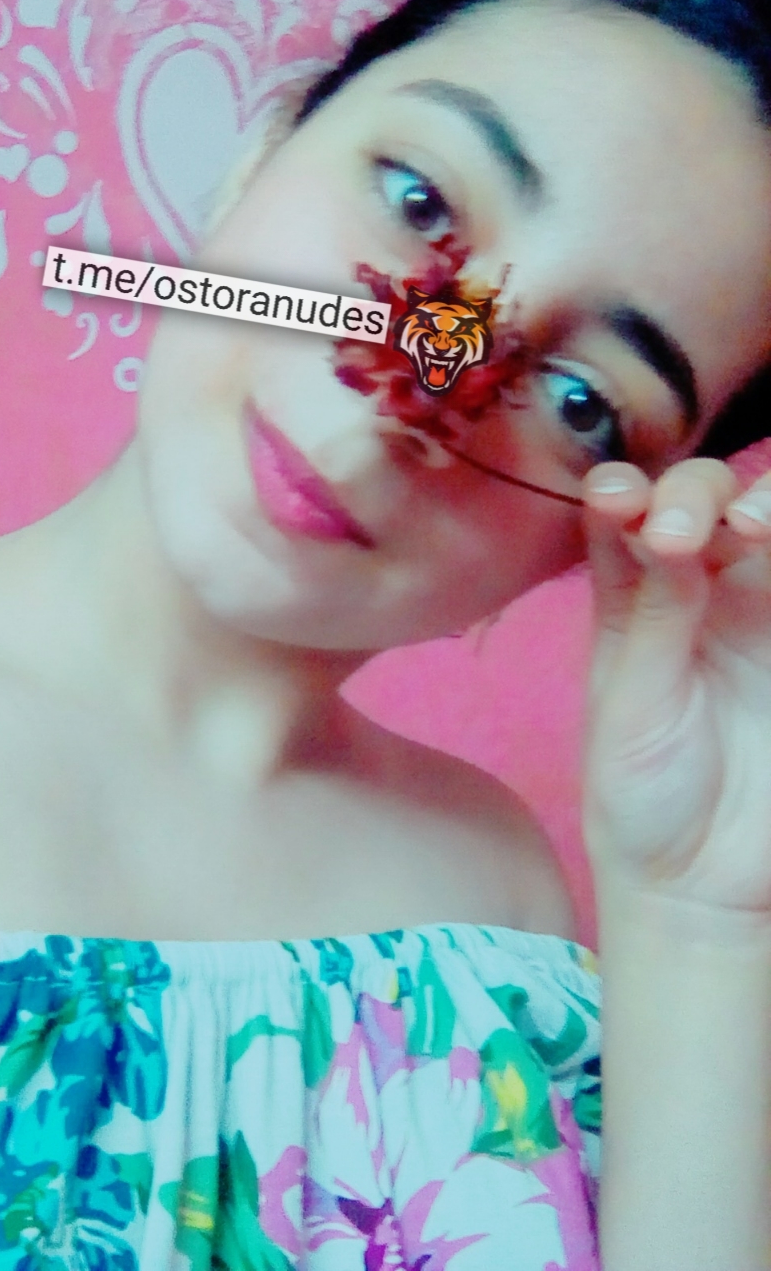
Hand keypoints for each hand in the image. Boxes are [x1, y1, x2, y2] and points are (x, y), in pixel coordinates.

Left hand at [582, 457, 770, 914]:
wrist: (703, 884)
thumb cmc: (641, 797)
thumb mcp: (633, 705)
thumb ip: (655, 616)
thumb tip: (666, 528)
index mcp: (630, 603)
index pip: (625, 515)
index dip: (622, 489)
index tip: (618, 501)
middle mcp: (698, 592)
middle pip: (703, 500)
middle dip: (694, 492)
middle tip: (680, 533)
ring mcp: (759, 611)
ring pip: (768, 519)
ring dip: (762, 501)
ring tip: (749, 528)